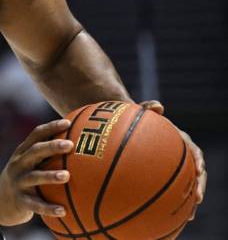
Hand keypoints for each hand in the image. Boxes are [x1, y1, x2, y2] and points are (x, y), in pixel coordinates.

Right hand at [0, 119, 72, 225]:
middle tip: (70, 145)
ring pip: (34, 177)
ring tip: (67, 176)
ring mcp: (18, 182)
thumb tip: (79, 144)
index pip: (36, 135)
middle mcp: (19, 164)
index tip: (68, 123)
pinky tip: (63, 211)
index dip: (51, 127)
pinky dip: (49, 208)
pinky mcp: (20, 201)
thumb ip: (47, 155)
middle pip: (34, 152)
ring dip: (50, 176)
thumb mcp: (29, 163)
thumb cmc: (23, 178)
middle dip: (52, 146)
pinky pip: (35, 205)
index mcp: (23, 153)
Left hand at [139, 100, 206, 220]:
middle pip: (195, 173)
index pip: (193, 150)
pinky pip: (167, 190)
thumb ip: (147, 107)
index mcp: (178, 141)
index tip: (199, 168)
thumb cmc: (135, 118)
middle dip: (198, 186)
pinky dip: (168, 203)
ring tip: (189, 217)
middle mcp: (179, 155)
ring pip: (184, 186)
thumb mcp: (140, 111)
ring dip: (188, 201)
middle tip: (197, 198)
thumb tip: (158, 106)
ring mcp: (171, 167)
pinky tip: (164, 218)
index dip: (198, 160)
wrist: (127, 125)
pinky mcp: (160, 176)